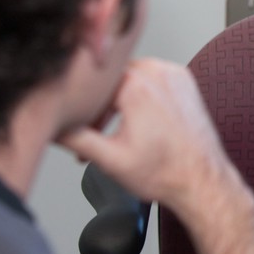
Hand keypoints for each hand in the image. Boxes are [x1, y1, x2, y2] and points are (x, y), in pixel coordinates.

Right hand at [58, 58, 236, 208]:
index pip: (91, 82)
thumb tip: (52, 125)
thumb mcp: (109, 159)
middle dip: (98, 105)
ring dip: (116, 99)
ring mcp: (174, 75)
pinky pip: (151, 78)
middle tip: (94, 133)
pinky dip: (138, 95)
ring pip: (129, 76)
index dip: (80, 106)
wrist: (202, 180)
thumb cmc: (165, 172)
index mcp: (137, 85)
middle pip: (110, 77)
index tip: (77, 126)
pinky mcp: (184, 82)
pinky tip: (136, 121)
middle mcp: (158, 73)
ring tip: (115, 131)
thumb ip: (75, 137)